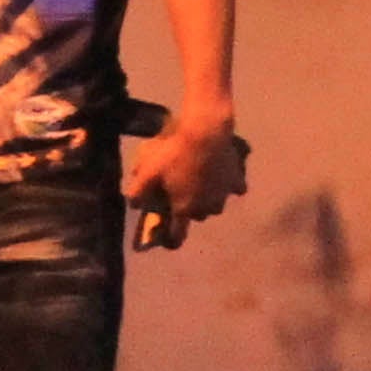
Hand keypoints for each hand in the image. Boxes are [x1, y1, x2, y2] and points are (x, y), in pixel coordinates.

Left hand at [126, 119, 247, 251]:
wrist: (206, 131)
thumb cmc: (174, 152)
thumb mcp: (147, 170)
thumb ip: (137, 191)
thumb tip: (134, 205)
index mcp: (184, 209)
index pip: (178, 236)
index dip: (170, 239)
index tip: (166, 236)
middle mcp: (207, 208)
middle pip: (196, 216)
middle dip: (187, 209)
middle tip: (178, 192)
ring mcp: (224, 195)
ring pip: (214, 204)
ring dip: (206, 197)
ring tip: (198, 180)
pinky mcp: (237, 180)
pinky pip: (232, 188)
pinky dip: (226, 184)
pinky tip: (220, 172)